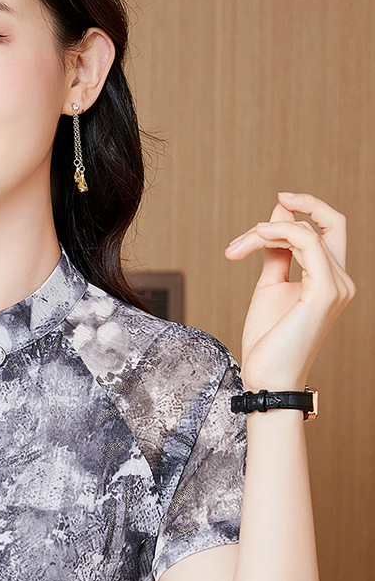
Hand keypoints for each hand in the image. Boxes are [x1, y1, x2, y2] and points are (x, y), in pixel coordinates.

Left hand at [224, 192, 355, 389]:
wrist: (267, 378)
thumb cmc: (268, 342)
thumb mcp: (270, 287)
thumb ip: (276, 253)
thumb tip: (276, 219)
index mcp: (329, 280)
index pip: (328, 229)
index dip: (306, 208)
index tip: (278, 202)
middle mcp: (341, 281)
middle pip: (324, 224)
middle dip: (288, 212)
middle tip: (251, 228)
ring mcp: (337, 286)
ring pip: (308, 231)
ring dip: (267, 231)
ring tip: (239, 246)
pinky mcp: (325, 291)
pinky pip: (309, 242)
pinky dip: (282, 232)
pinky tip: (257, 237)